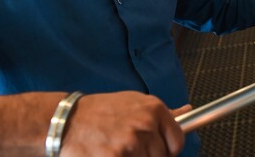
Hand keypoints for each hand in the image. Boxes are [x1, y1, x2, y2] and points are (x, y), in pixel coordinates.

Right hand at [60, 91, 185, 156]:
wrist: (67, 120)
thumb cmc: (100, 111)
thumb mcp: (133, 102)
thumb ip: (161, 113)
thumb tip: (187, 111)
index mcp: (153, 109)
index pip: (177, 140)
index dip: (169, 150)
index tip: (162, 151)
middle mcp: (145, 125)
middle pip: (161, 156)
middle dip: (148, 156)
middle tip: (130, 149)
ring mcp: (131, 143)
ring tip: (117, 149)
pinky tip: (109, 154)